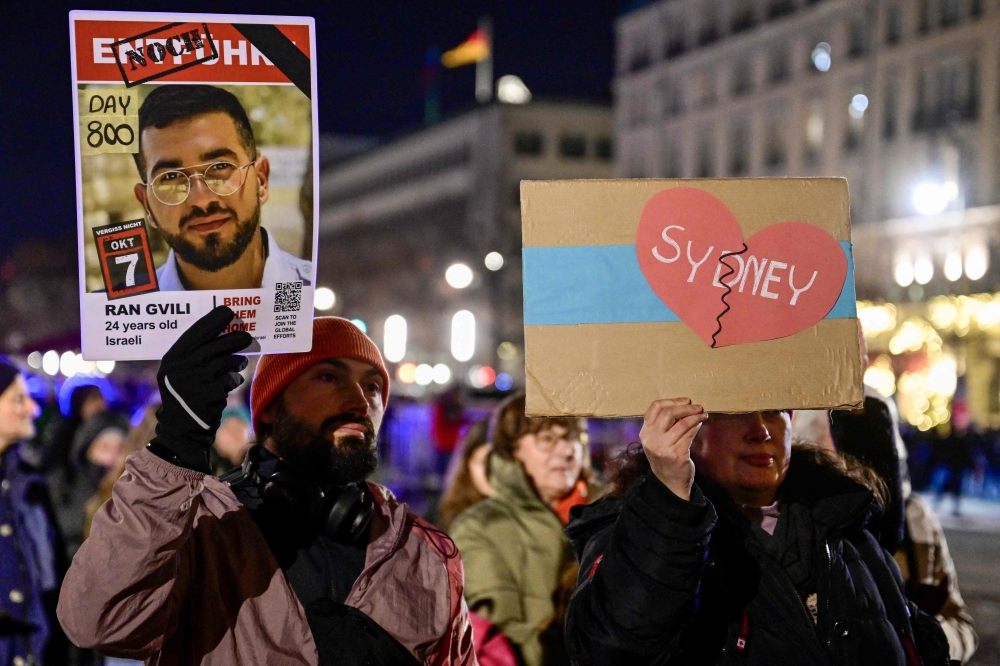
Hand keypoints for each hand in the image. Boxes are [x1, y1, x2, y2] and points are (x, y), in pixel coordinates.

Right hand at [148, 306, 252, 472]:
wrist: (182, 428)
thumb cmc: (185, 395)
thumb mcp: (179, 372)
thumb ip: (193, 354)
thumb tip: (221, 331)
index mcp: (172, 358)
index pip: (194, 332)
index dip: (213, 320)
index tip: (228, 311)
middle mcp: (181, 367)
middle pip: (214, 345)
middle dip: (234, 338)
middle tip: (247, 337)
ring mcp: (195, 381)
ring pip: (226, 361)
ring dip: (237, 360)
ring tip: (239, 362)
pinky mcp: (209, 394)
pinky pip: (231, 378)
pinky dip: (234, 379)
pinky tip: (231, 382)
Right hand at [639, 398, 706, 500]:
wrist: (669, 483)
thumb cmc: (665, 457)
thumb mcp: (658, 440)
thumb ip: (665, 425)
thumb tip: (685, 406)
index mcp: (645, 432)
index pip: (654, 408)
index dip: (672, 401)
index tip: (686, 400)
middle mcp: (651, 439)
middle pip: (668, 413)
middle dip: (685, 407)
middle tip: (697, 406)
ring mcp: (663, 447)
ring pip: (681, 423)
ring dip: (695, 416)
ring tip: (703, 413)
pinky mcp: (676, 454)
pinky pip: (689, 434)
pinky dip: (696, 426)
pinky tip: (701, 423)